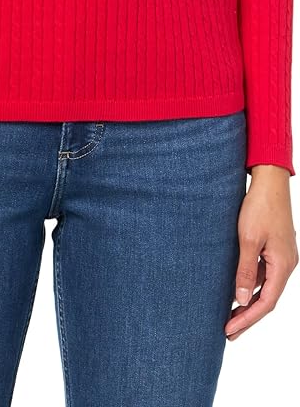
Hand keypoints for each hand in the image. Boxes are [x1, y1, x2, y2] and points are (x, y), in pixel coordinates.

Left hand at [225, 165, 297, 339]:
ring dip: (249, 301)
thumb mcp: (248, 239)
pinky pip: (264, 273)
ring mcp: (282, 256)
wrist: (270, 181)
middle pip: (267, 298)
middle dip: (248, 316)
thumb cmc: (260, 207)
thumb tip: (240, 299)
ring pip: (265, 287)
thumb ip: (245, 270)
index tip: (229, 330)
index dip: (248, 319)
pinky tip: (237, 289)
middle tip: (228, 331)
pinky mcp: (275, 248)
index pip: (265, 303)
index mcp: (283, 266)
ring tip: (230, 315)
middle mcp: (286, 264)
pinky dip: (251, 284)